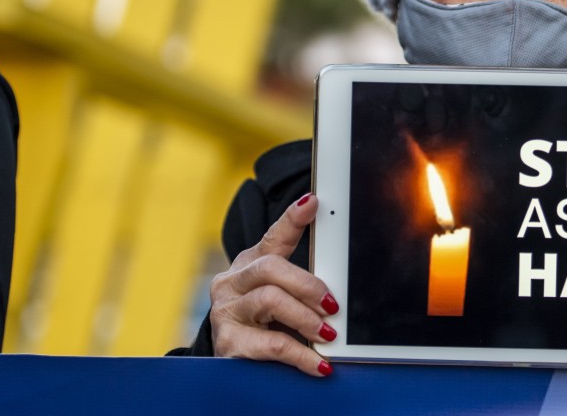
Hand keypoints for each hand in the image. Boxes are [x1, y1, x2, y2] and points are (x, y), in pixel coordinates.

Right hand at [209, 194, 337, 376]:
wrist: (231, 361)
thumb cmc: (262, 323)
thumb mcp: (281, 298)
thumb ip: (303, 285)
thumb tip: (340, 289)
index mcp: (249, 264)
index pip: (273, 237)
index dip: (293, 219)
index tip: (313, 203)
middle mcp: (232, 282)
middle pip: (271, 267)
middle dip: (308, 286)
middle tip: (333, 306)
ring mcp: (226, 311)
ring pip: (270, 300)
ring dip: (306, 318)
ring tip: (328, 334)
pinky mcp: (228, 342)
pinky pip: (270, 344)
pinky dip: (300, 355)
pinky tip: (318, 363)